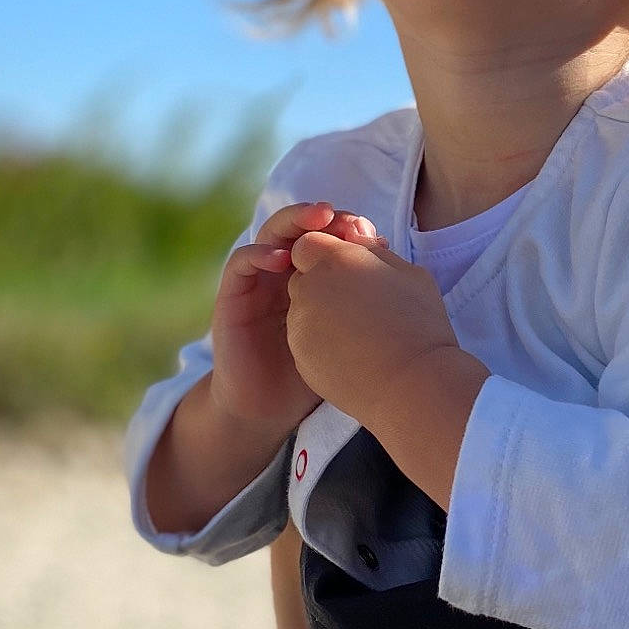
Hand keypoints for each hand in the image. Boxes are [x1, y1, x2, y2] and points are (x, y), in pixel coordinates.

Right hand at [209, 202, 388, 432]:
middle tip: (344, 217)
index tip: (372, 234)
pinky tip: (281, 259)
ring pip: (272, 235)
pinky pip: (242, 263)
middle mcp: (288, 273)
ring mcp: (261, 282)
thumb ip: (365, 304)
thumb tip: (395, 269)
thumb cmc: (318, 373)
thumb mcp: (350, 333)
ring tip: (317, 220)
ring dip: (294, 222)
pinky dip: (260, 254)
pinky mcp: (233, 297)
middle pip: (304, 229)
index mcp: (318, 279)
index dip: (349, 230)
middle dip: (325, 218)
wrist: (272, 411)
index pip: (330, 239)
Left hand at [283, 229, 462, 427]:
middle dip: (326, 287)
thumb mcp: (409, 273)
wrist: (411, 385)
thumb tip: (359, 245)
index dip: (327, 256)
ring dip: (325, 317)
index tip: (351, 273)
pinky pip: (307, 342)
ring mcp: (300, 325)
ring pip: (304, 311)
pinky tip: (355, 357)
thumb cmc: (419, 325)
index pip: (309, 245)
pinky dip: (324, 346)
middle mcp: (308, 288)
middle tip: (362, 307)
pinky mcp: (299, 357)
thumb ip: (374, 252)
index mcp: (333, 259)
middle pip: (304, 279)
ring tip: (362, 336)